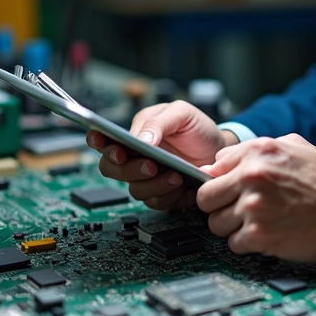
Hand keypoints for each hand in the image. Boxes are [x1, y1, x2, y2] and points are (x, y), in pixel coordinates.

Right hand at [87, 100, 233, 210]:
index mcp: (133, 133)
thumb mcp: (181, 113)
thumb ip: (159, 122)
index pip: (103, 140)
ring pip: (134, 190)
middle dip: (128, 170)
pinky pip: (156, 202)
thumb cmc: (196, 127)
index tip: (105, 143)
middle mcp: (134, 158)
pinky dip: (168, 196)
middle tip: (150, 165)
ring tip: (176, 176)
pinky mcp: (162, 194)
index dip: (97, 142)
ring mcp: (146, 178)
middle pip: (112, 170)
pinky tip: (182, 186)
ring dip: (154, 185)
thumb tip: (141, 140)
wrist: (219, 147)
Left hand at [196, 134, 315, 263]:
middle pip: (205, 197)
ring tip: (259, 223)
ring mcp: (254, 207)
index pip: (212, 168)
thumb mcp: (296, 147)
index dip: (220, 183)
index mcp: (259, 151)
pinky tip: (267, 236)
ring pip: (216, 223)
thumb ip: (256, 149)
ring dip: (233, 227)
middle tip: (238, 211)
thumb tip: (221, 160)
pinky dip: (247, 244)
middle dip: (219, 206)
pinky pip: (233, 243)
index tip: (226, 192)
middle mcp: (253, 176)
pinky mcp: (259, 235)